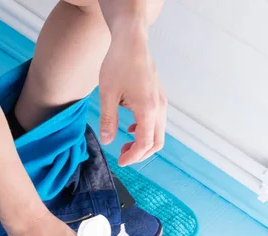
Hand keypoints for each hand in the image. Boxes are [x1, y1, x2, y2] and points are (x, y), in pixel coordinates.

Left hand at [98, 25, 166, 165]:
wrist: (131, 42)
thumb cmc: (118, 64)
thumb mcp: (107, 94)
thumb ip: (108, 120)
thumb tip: (107, 141)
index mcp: (147, 109)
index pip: (144, 143)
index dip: (133, 156)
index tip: (120, 161)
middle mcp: (159, 107)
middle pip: (157, 142)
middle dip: (140, 154)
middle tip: (122, 156)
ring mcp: (161, 101)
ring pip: (158, 133)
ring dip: (143, 142)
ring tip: (124, 143)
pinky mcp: (158, 96)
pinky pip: (157, 121)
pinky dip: (146, 130)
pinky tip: (130, 128)